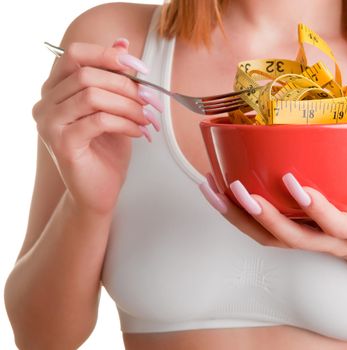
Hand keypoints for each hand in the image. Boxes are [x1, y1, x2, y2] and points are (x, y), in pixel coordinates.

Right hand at [33, 38, 162, 214]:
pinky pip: (99, 120)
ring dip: (129, 105)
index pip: (75, 55)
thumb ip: (113, 77)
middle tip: (151, 100)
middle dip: (127, 86)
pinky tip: (138, 131)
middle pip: (87, 75)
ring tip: (147, 118)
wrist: (99, 191)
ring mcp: (49, 123)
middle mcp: (45, 103)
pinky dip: (126, 123)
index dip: (109, 55)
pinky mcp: (61, 143)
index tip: (139, 67)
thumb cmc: (106, 150)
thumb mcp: (114, 108)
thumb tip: (121, 43)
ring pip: (93, 96)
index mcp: (55, 89)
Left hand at [199, 88, 346, 264]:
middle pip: (288, 237)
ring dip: (236, 216)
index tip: (294, 181)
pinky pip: (258, 233)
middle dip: (260, 215)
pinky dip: (234, 216)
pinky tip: (214, 194)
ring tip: (210, 188)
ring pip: (265, 238)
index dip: (313, 206)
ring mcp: (305, 242)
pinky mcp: (291, 238)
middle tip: (237, 187)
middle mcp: (325, 240)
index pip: (332, 223)